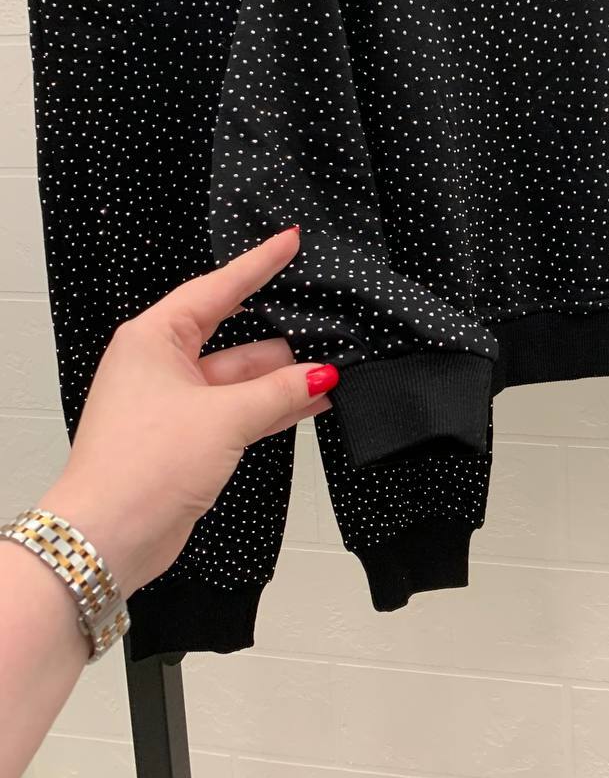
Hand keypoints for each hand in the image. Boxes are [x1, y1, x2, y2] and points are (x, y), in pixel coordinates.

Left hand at [36, 226, 337, 596]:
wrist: (108, 536)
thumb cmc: (142, 466)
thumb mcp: (223, 418)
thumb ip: (278, 392)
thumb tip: (321, 375)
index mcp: (154, 338)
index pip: (217, 288)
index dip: (258, 265)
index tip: (290, 241)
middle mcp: (161, 364)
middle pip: (234, 334)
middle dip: (282, 338)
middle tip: (326, 322)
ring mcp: (174, 402)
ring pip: (240, 376)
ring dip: (283, 379)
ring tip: (332, 373)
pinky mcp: (186, 437)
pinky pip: (238, 409)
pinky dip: (272, 407)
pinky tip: (311, 403)